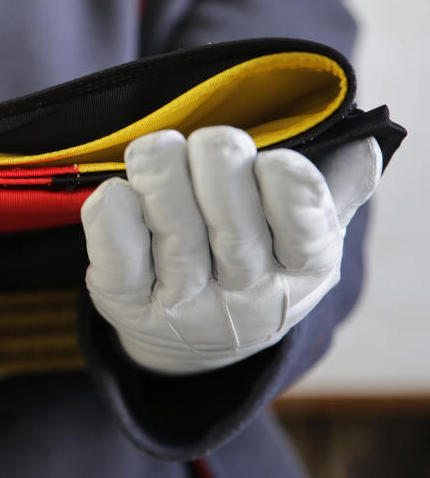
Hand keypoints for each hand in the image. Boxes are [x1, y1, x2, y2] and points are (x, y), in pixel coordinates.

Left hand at [81, 127, 380, 373]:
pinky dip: (113, 217)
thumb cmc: (256, 260)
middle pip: (233, 227)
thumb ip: (335, 189)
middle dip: (217, 163)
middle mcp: (244, 295)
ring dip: (160, 177)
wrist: (194, 337)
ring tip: (155, 150)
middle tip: (205, 140)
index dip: (286, 184)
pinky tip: (116, 190)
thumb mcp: (307, 233)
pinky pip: (118, 258)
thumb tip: (363, 143)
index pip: (305, 228)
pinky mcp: (127, 304)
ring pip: (175, 235)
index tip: (270, 157)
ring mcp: (184, 304)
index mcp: (303, 269)